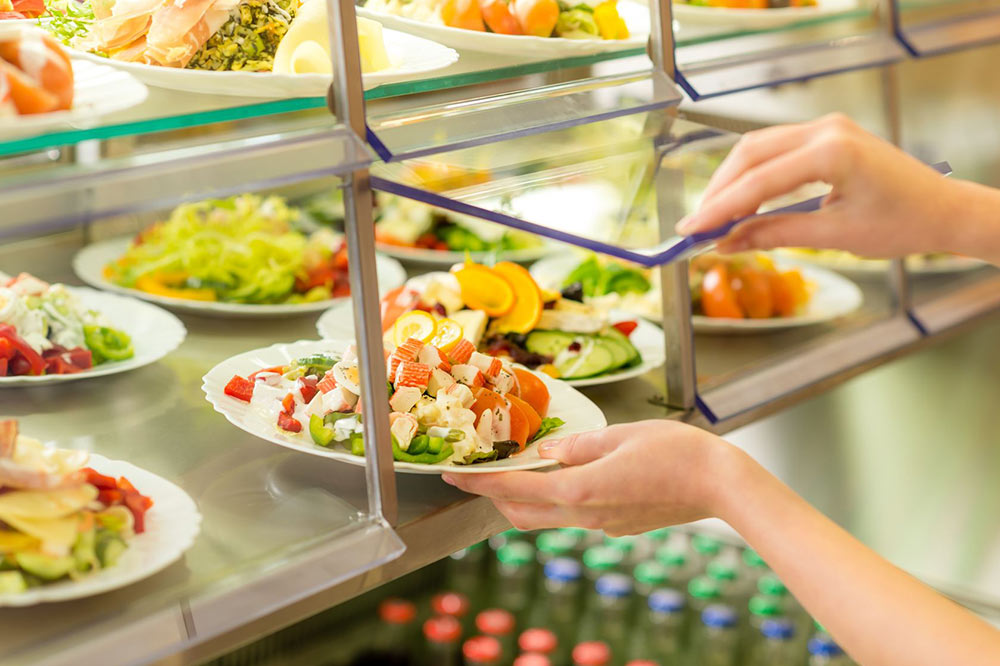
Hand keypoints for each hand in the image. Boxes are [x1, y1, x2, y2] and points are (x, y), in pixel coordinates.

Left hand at [442, 420, 741, 535]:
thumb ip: (577, 445)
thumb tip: (548, 450)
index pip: (514, 491)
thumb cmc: (678, 452)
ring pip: (548, 517)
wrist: (722, 486)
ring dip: (527, 499)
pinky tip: (567, 475)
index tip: (453, 477)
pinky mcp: (619, 526)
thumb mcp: (621, 435)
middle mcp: (586, 515)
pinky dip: (558, 499)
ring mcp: (603, 525)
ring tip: (521, 470)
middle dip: (496, 497)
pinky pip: (576, 515)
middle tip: (482, 473)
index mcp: (580, 490)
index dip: (479, 484)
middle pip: (523, 514)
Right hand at [675, 113, 964, 257]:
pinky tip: (740, 202)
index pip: (758, 181)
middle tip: (695, 226)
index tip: (690, 230)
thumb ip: (776, 234)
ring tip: (712, 218)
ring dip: (731, 182)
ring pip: (758, 148)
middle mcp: (826, 129)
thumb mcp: (836, 235)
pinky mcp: (826, 135)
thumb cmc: (903, 223)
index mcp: (833, 151)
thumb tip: (728, 243)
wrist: (944, 210)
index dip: (719, 208)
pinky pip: (775, 150)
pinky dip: (752, 176)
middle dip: (718, 192)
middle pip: (750, 155)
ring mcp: (826, 127)